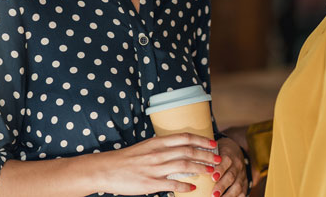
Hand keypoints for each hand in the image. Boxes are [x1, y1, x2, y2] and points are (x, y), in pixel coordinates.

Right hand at [90, 133, 219, 195]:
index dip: (201, 140)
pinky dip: (184, 185)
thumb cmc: (128, 158)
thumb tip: (179, 147)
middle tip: (218, 158)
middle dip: (206, 155)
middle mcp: (159, 153)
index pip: (185, 137)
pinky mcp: (150, 183)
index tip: (213, 143)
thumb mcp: (147, 146)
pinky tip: (193, 188)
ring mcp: (155, 168)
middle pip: (188, 151)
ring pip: (184, 166)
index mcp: (158, 142)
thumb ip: (162, 146)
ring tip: (211, 171)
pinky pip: (172, 184)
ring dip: (200, 168)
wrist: (107, 169)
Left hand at [211, 137, 247, 196]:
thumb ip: (206, 157)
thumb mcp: (215, 149)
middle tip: (213, 194)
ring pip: (238, 186)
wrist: (236, 152)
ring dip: (228, 195)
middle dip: (222, 186)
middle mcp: (237, 165)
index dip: (220, 169)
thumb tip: (190, 164)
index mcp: (229, 154)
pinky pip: (242, 193)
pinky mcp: (244, 184)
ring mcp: (242, 175)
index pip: (226, 160)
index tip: (212, 177)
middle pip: (231, 175)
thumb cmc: (220, 153)